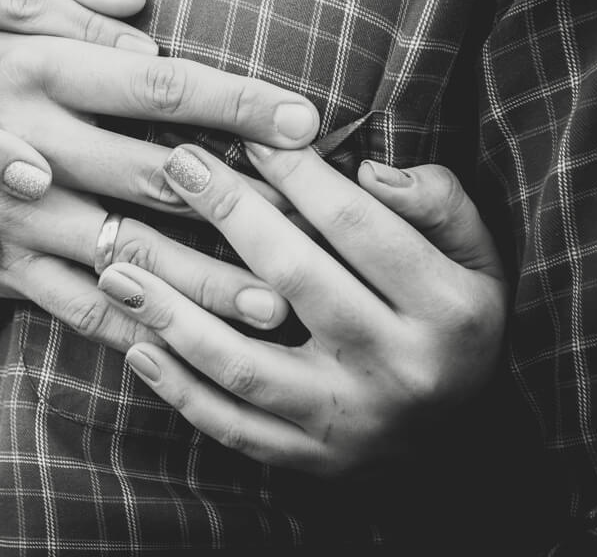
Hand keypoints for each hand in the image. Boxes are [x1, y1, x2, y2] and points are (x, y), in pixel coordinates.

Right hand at [0, 20, 324, 346]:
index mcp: (35, 62)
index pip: (155, 82)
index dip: (235, 101)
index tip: (306, 118)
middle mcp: (26, 138)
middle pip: (152, 175)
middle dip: (237, 208)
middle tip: (311, 233)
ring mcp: (7, 209)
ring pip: (117, 253)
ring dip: (196, 285)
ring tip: (270, 309)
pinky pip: (64, 302)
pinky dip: (124, 326)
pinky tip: (181, 344)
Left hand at [100, 145, 507, 475]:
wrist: (462, 436)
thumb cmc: (455, 319)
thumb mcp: (478, 256)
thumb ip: (439, 203)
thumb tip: (368, 169)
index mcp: (450, 310)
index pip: (359, 226)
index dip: (300, 174)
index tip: (247, 134)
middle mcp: (401, 369)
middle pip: (294, 279)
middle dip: (230, 212)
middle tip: (177, 163)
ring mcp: (350, 423)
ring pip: (244, 364)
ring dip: (172, 312)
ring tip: (118, 266)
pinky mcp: (312, 461)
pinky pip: (233, 427)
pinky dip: (179, 390)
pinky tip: (136, 346)